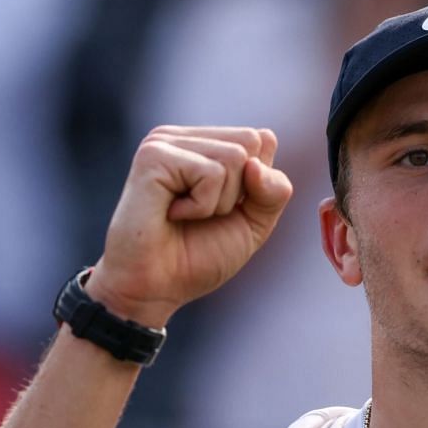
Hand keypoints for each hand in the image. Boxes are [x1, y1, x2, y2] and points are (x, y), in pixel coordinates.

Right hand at [88, 126, 293, 326]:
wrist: (153, 289)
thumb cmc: (195, 258)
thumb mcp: (253, 224)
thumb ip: (274, 191)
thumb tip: (254, 165)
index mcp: (203, 144)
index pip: (260, 139)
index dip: (256, 185)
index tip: (220, 211)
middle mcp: (183, 137)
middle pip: (250, 142)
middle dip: (238, 192)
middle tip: (200, 215)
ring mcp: (164, 142)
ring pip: (234, 157)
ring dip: (217, 202)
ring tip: (184, 216)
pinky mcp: (153, 156)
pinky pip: (210, 173)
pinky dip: (200, 206)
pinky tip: (171, 215)